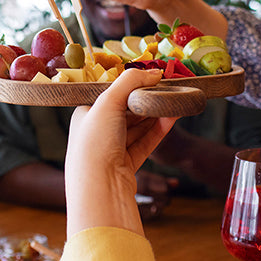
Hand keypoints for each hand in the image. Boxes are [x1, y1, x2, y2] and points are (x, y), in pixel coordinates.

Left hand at [64, 69, 177, 235]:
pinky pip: (145, 143)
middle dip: (147, 100)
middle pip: (126, 111)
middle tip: (168, 88)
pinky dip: (159, 129)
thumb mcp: (108, 101)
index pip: (110, 95)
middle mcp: (97, 132)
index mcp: (85, 115)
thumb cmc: (94, 143)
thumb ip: (131, 81)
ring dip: (156, 113)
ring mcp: (112, 150)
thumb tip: (154, 73)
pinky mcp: (126, 165)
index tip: (152, 78)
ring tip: (175, 100)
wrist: (99, 188)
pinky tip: (172, 117)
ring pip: (138, 127)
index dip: (131, 86)